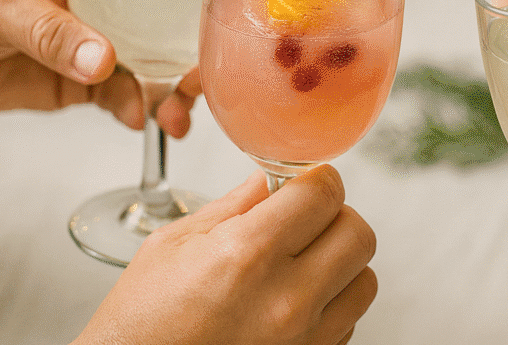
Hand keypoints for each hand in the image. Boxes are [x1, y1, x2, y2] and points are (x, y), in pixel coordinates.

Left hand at [0, 0, 193, 136]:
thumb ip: (49, 32)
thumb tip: (104, 62)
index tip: (210, 25)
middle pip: (164, 25)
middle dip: (188, 55)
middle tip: (198, 84)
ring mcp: (94, 41)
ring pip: (150, 67)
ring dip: (168, 92)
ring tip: (174, 117)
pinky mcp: (78, 80)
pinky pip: (120, 96)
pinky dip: (137, 110)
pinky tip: (144, 121)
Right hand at [74, 165, 377, 344]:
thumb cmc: (142, 323)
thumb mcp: (174, 245)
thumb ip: (233, 206)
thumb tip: (269, 178)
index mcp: (247, 255)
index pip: (324, 193)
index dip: (316, 178)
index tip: (303, 181)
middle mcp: (286, 300)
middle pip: (358, 233)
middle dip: (334, 216)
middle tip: (304, 218)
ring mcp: (304, 339)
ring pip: (365, 279)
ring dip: (340, 261)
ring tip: (302, 262)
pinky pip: (350, 320)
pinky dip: (332, 303)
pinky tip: (294, 299)